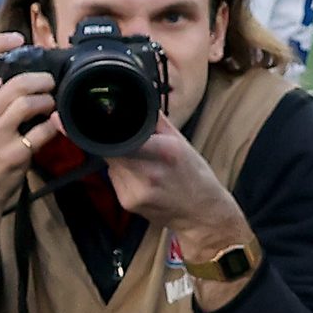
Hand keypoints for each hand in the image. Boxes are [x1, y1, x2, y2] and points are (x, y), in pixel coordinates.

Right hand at [0, 33, 60, 280]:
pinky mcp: (12, 152)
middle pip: (19, 82)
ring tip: (51, 107)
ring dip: (50, 103)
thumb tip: (35, 70)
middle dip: (44, 81)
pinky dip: (55, 127)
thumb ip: (1, 93)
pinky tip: (54, 128)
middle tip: (50, 86)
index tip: (17, 37)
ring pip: (31, 103)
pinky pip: (43, 131)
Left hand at [102, 117, 251, 266]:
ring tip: (142, 164)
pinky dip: (122, 174)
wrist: (202, 213)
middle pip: (113, 149)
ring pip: (111, 164)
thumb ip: (156, 121)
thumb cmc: (194, 175)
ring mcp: (136, 190)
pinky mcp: (128, 202)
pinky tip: (141, 178)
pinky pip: (114, 179)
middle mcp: (149, 172)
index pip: (123, 135)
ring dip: (120, 159)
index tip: (116, 125)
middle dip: (118, 143)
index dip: (115, 129)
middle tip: (134, 145)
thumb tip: (138, 99)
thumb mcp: (181, 142)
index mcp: (165, 152)